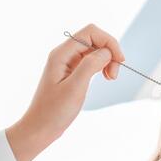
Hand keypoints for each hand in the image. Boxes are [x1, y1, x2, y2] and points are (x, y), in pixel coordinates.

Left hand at [6, 24, 124, 160]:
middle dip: (110, 52)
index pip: (91, 32)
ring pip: (96, 50)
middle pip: (95, 39)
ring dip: (108, 60)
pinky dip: (103, 66)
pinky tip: (106, 77)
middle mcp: (65, 54)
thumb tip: (107, 52)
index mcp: (62, 54)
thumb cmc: (54, 111)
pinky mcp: (73, 72)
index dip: (109, 42)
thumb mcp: (75, 88)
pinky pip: (92, 61)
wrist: (40, 128)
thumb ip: (90, 65)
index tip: (120, 61)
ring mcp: (69, 63)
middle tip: (114, 75)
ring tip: (111, 78)